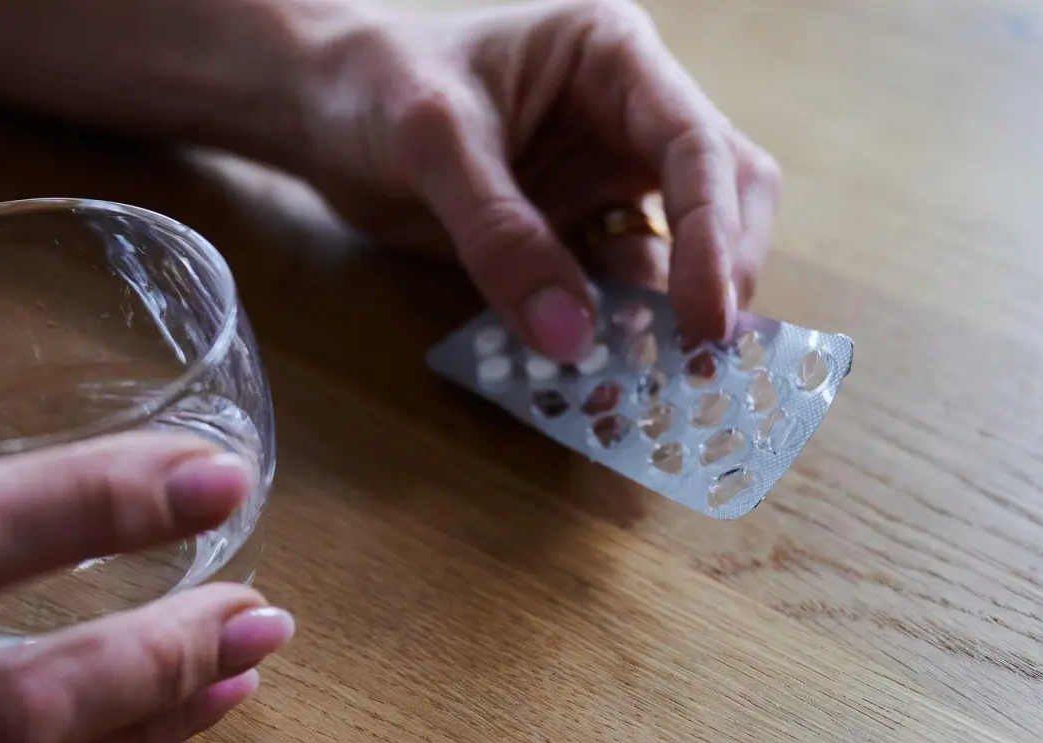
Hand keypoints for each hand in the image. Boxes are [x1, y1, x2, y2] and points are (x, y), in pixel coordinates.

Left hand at [296, 0, 780, 360]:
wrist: (320, 107)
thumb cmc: (375, 85)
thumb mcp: (434, 144)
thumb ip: (500, 235)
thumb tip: (572, 338)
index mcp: (613, 59)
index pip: (695, 144)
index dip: (714, 232)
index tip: (707, 317)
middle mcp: (628, 115)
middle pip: (722, 194)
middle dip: (720, 273)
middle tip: (701, 359)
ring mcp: (604, 177)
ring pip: (676, 250)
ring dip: (670, 315)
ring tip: (659, 384)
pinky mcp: (573, 231)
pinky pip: (614, 288)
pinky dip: (618, 332)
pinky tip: (608, 377)